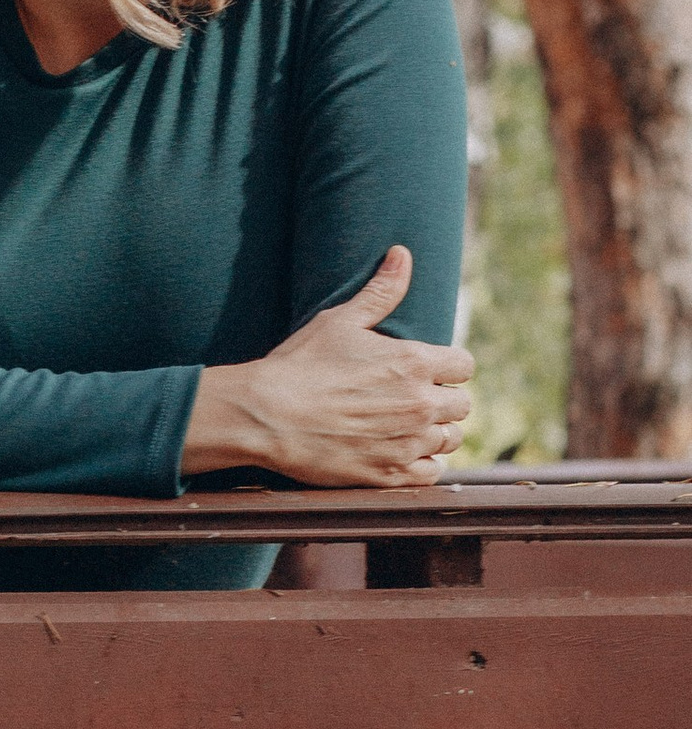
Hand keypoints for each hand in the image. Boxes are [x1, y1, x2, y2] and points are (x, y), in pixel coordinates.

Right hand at [182, 247, 475, 485]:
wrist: (265, 417)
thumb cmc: (300, 365)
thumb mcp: (340, 321)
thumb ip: (380, 292)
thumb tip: (402, 254)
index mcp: (414, 362)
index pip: (464, 366)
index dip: (447, 367)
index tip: (427, 371)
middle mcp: (420, 404)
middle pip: (462, 405)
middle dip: (442, 400)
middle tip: (411, 400)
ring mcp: (407, 442)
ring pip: (448, 439)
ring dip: (433, 432)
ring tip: (405, 427)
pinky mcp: (389, 474)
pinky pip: (431, 472)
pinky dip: (423, 464)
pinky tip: (402, 453)